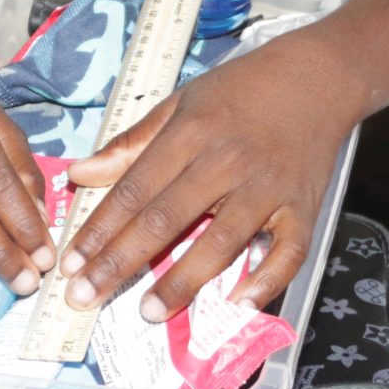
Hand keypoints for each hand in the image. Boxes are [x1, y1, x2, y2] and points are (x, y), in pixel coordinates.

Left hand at [59, 35, 353, 317]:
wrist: (318, 77)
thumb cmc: (240, 90)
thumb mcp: (179, 103)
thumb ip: (130, 144)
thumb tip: (79, 174)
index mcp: (190, 134)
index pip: (135, 189)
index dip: (100, 229)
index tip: (71, 264)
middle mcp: (226, 163)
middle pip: (166, 220)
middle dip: (121, 262)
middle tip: (86, 298)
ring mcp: (268, 189)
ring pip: (221, 241)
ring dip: (183, 280)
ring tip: (150, 311)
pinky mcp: (304, 209)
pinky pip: (287, 253)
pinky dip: (266, 280)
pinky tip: (238, 306)